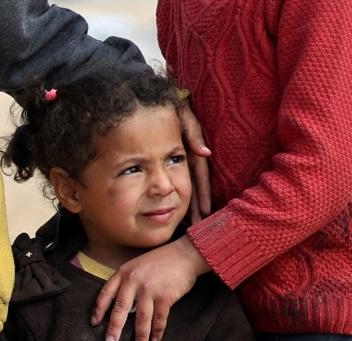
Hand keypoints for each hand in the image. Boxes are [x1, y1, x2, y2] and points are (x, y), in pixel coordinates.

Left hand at [91, 236, 211, 340]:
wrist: (185, 254)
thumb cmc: (162, 261)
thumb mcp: (138, 266)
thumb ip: (128, 282)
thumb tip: (123, 308)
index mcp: (124, 272)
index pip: (106, 293)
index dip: (99, 310)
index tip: (94, 323)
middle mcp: (134, 280)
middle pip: (120, 309)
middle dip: (114, 328)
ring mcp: (149, 288)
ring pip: (141, 318)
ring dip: (140, 337)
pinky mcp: (165, 296)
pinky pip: (159, 319)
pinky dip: (157, 331)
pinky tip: (155, 339)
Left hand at [177, 103, 212, 222]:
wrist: (145, 99)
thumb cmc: (167, 104)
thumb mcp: (182, 114)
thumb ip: (193, 131)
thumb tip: (205, 154)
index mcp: (192, 148)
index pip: (199, 175)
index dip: (202, 194)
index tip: (203, 213)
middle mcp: (186, 156)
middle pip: (194, 186)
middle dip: (197, 207)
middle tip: (198, 229)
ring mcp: (178, 159)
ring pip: (185, 187)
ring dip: (188, 207)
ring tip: (190, 227)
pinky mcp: (170, 161)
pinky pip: (175, 182)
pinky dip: (177, 197)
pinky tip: (176, 213)